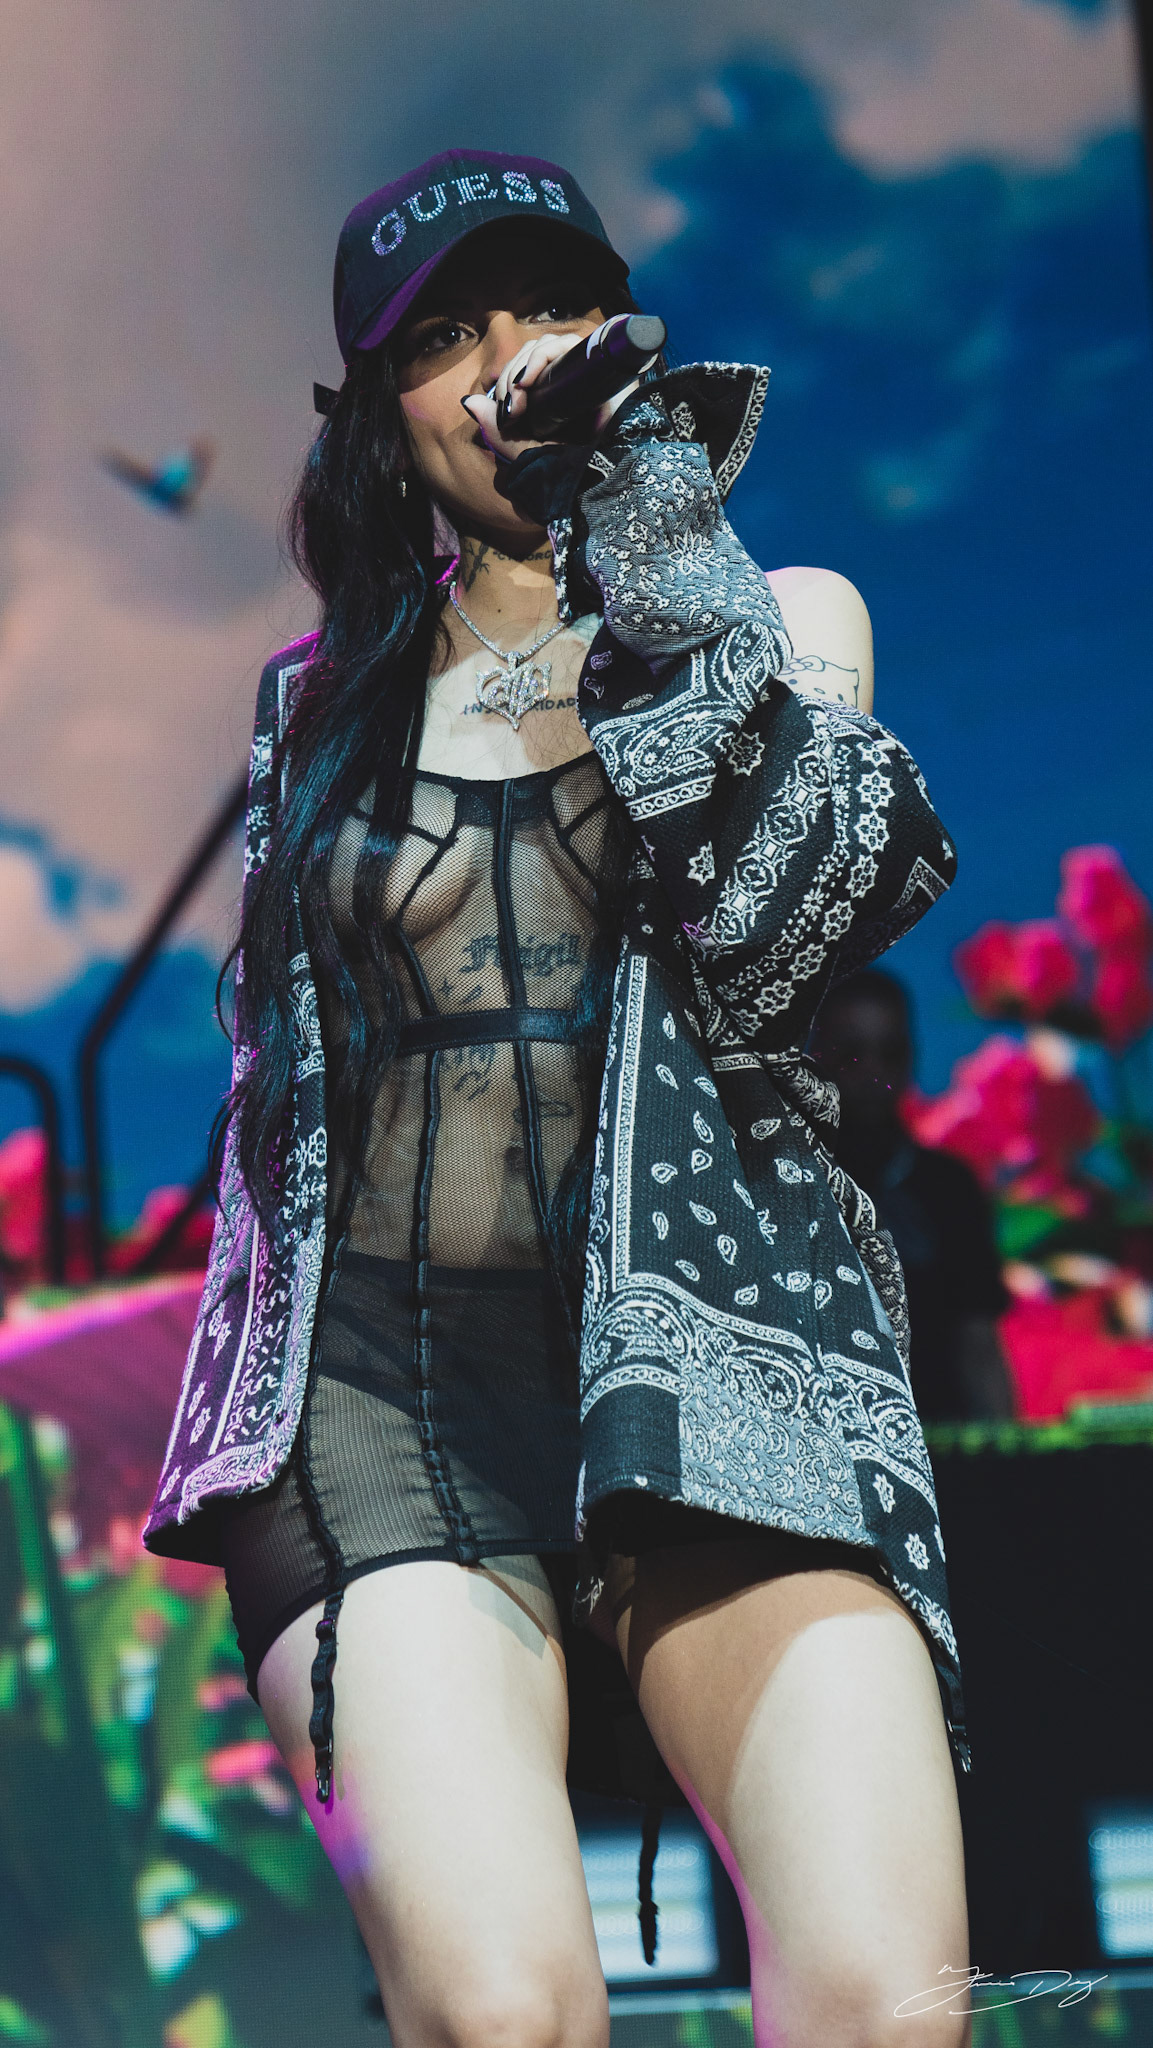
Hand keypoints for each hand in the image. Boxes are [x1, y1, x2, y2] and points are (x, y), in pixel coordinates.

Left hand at [462, 329, 638, 462]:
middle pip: (535, 352)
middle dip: (511, 376)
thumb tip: (470, 402)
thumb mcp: (524, 450)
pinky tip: (529, 379)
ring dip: (523, 365)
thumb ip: (496, 428)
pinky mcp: (604, 360)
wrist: (605, 477)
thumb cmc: (570, 468)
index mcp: (558, 393)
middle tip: (510, 406)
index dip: (509, 381)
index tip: (505, 411)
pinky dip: (542, 356)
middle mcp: (575, 376)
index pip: (528, 367)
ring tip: (519, 395)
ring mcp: (590, 367)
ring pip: (548, 344)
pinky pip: (568, 343)